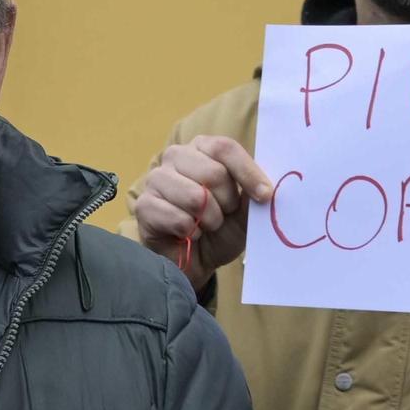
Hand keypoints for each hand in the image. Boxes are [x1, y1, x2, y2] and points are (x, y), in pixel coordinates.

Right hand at [131, 135, 271, 291]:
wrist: (197, 261)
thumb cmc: (221, 230)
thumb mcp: (246, 211)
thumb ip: (254, 193)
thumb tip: (265, 187)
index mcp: (202, 148)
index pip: (225, 148)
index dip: (248, 172)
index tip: (265, 195)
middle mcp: (176, 157)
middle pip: (212, 172)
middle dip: (226, 202)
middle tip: (223, 215)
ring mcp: (156, 180)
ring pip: (195, 197)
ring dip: (209, 220)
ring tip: (205, 225)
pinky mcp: (144, 205)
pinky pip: (178, 218)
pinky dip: (190, 233)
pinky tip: (187, 234)